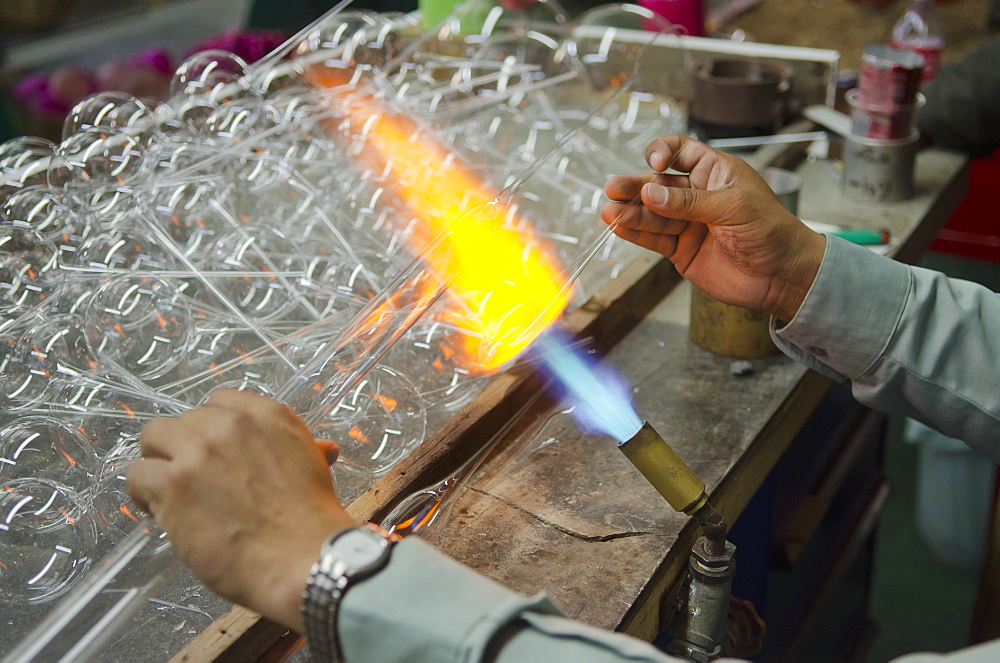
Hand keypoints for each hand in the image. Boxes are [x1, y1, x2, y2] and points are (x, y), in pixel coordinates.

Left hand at [126, 389, 356, 632]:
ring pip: (153, 438)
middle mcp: (228, 425)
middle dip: (183, 447)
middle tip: (190, 478)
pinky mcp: (172, 484)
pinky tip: (157, 510)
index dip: (211, 429)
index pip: (219, 401)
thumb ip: (305, 449)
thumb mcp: (313, 468)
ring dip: (158, 463)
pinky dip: (142, 493)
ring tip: (167, 492)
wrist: (303, 556)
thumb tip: (324, 449)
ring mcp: (198, 452)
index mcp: (265, 415)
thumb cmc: (311, 519)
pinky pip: (136, 474)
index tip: (212, 452)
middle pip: (183, 420)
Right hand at [602, 135, 825, 321]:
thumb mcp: (733, 206)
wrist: (782, 276)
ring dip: (631, 212)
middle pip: (658, 185)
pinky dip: (636, 234)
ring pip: (652, 214)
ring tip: (610, 212)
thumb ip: (690, 202)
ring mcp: (688, 223)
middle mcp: (698, 195)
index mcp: (716, 172)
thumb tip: (652, 194)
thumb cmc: (771, 231)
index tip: (653, 163)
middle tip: (613, 188)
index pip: (681, 152)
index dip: (663, 152)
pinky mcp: (681, 250)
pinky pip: (654, 239)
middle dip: (636, 186)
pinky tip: (619, 228)